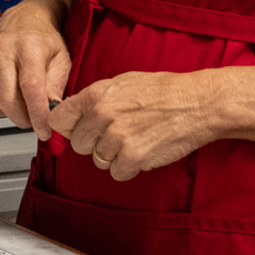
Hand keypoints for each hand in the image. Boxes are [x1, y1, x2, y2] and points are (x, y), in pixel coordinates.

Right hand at [0, 0, 70, 139]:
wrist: (25, 18)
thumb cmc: (43, 40)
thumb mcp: (62, 60)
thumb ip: (57, 87)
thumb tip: (51, 112)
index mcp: (29, 46)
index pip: (31, 89)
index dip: (37, 115)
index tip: (43, 130)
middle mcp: (2, 47)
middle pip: (6, 99)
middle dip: (21, 119)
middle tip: (30, 119)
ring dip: (2, 111)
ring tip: (15, 102)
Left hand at [51, 69, 221, 181]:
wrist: (196, 102)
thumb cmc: (162, 91)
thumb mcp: (121, 82)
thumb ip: (95, 99)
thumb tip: (74, 113)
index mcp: (96, 95)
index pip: (59, 119)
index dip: (68, 127)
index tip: (77, 129)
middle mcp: (103, 115)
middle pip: (78, 144)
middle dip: (93, 143)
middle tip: (114, 135)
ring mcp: (118, 137)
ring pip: (98, 160)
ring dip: (113, 155)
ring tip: (133, 139)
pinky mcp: (134, 156)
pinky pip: (117, 172)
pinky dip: (128, 167)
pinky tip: (141, 151)